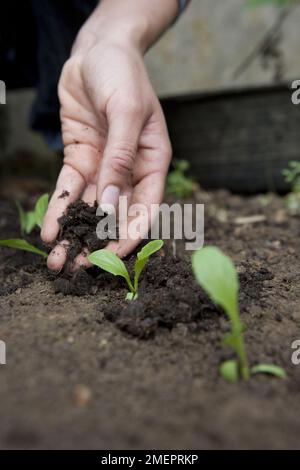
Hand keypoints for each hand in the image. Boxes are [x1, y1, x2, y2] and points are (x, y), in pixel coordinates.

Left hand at [41, 38, 171, 270]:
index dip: (131, 235)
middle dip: (96, 243)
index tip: (113, 257)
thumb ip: (121, 158)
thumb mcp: (127, 112)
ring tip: (58, 261)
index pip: (146, 208)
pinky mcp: (81, 159)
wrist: (97, 51)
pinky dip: (59, 209)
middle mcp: (129, 171)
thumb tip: (110, 204)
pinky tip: (50, 230)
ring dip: (74, 235)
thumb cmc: (124, 76)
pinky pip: (69, 189)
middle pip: (114, 215)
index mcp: (153, 164)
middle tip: (78, 269)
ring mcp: (103, 167)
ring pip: (88, 208)